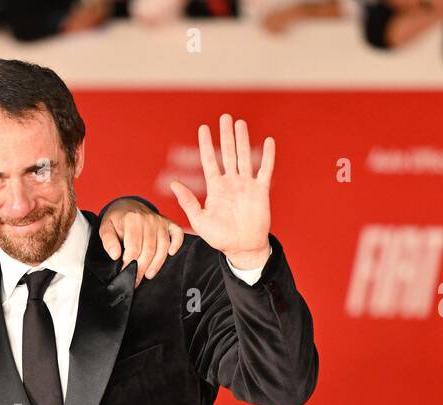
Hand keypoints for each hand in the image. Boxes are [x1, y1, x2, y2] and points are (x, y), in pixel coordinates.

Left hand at [98, 199, 185, 285]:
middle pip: (149, 250)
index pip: (133, 248)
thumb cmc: (117, 220)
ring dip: (157, 263)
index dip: (129, 264)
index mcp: (132, 220)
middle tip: (136, 280)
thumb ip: (108, 241)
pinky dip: (177, 244)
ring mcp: (160, 221)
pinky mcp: (168, 223)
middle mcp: (148, 220)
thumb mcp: (105, 227)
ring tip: (149, 275)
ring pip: (163, 246)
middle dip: (142, 268)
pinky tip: (171, 253)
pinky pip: (177, 233)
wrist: (127, 205)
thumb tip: (115, 255)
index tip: (125, 273)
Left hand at [169, 115, 273, 270]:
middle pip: (227, 153)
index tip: (203, 128)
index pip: (209, 161)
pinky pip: (265, 170)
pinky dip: (268, 156)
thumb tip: (174, 184)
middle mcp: (231, 182)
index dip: (205, 144)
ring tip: (240, 123)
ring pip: (244, 156)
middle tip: (224, 117)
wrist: (242, 248)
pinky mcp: (261, 191)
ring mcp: (246, 185)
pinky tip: (268, 141)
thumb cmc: (220, 237)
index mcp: (216, 188)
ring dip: (243, 140)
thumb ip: (188, 201)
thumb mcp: (199, 220)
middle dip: (226, 135)